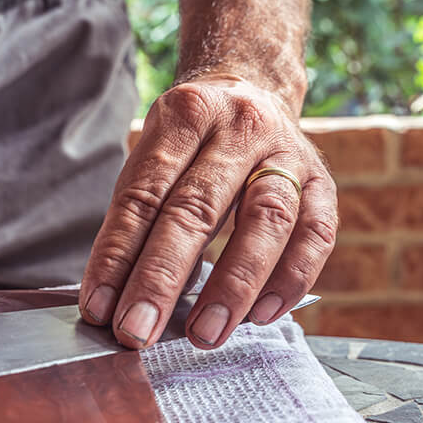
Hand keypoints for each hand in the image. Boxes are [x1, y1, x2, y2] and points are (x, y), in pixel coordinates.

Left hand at [80, 75, 336, 348]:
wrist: (255, 88)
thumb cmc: (193, 141)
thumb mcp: (156, 157)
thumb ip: (139, 218)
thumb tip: (114, 299)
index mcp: (185, 115)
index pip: (144, 194)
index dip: (117, 255)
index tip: (98, 308)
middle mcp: (239, 127)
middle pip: (198, 207)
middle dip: (163, 278)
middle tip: (138, 331)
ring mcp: (288, 152)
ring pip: (266, 220)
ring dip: (234, 285)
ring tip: (206, 334)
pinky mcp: (323, 182)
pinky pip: (316, 235)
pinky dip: (290, 279)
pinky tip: (262, 315)